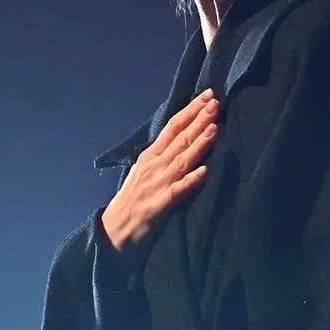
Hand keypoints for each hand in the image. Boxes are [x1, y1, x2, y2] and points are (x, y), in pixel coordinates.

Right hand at [101, 88, 219, 264]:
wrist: (113, 233)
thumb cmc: (132, 201)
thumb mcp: (144, 171)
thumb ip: (162, 155)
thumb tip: (183, 137)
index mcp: (150, 156)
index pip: (173, 127)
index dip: (190, 110)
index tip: (208, 95)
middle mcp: (153, 166)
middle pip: (179, 139)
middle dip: (199, 119)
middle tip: (216, 102)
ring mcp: (156, 185)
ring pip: (181, 160)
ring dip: (199, 144)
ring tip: (214, 128)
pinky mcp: (158, 206)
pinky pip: (177, 191)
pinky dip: (190, 181)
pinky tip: (204, 171)